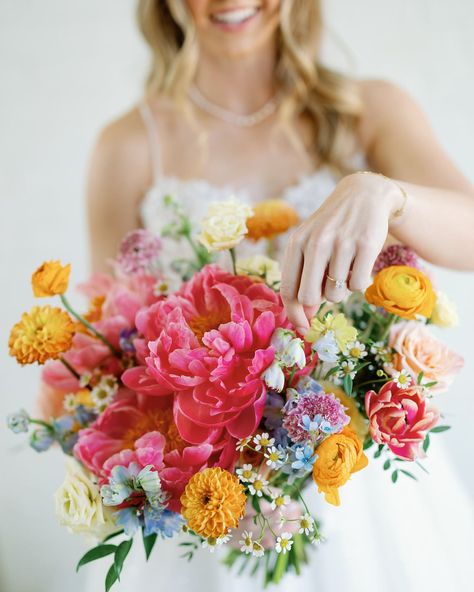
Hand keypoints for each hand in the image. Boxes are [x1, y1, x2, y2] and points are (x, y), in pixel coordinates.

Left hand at [280, 172, 401, 331]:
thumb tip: (304, 316)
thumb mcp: (310, 246)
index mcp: (297, 243)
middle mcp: (317, 242)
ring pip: (336, 294)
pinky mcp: (367, 245)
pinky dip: (358, 283)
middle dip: (318, 302)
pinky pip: (358, 285)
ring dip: (340, 290)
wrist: (363, 195)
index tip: (302, 327)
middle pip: (309, 296)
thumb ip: (303, 277)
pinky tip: (358, 264)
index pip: (288, 289)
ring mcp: (342, 243)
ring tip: (343, 268)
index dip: (293, 313)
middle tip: (326, 291)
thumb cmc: (331, 228)